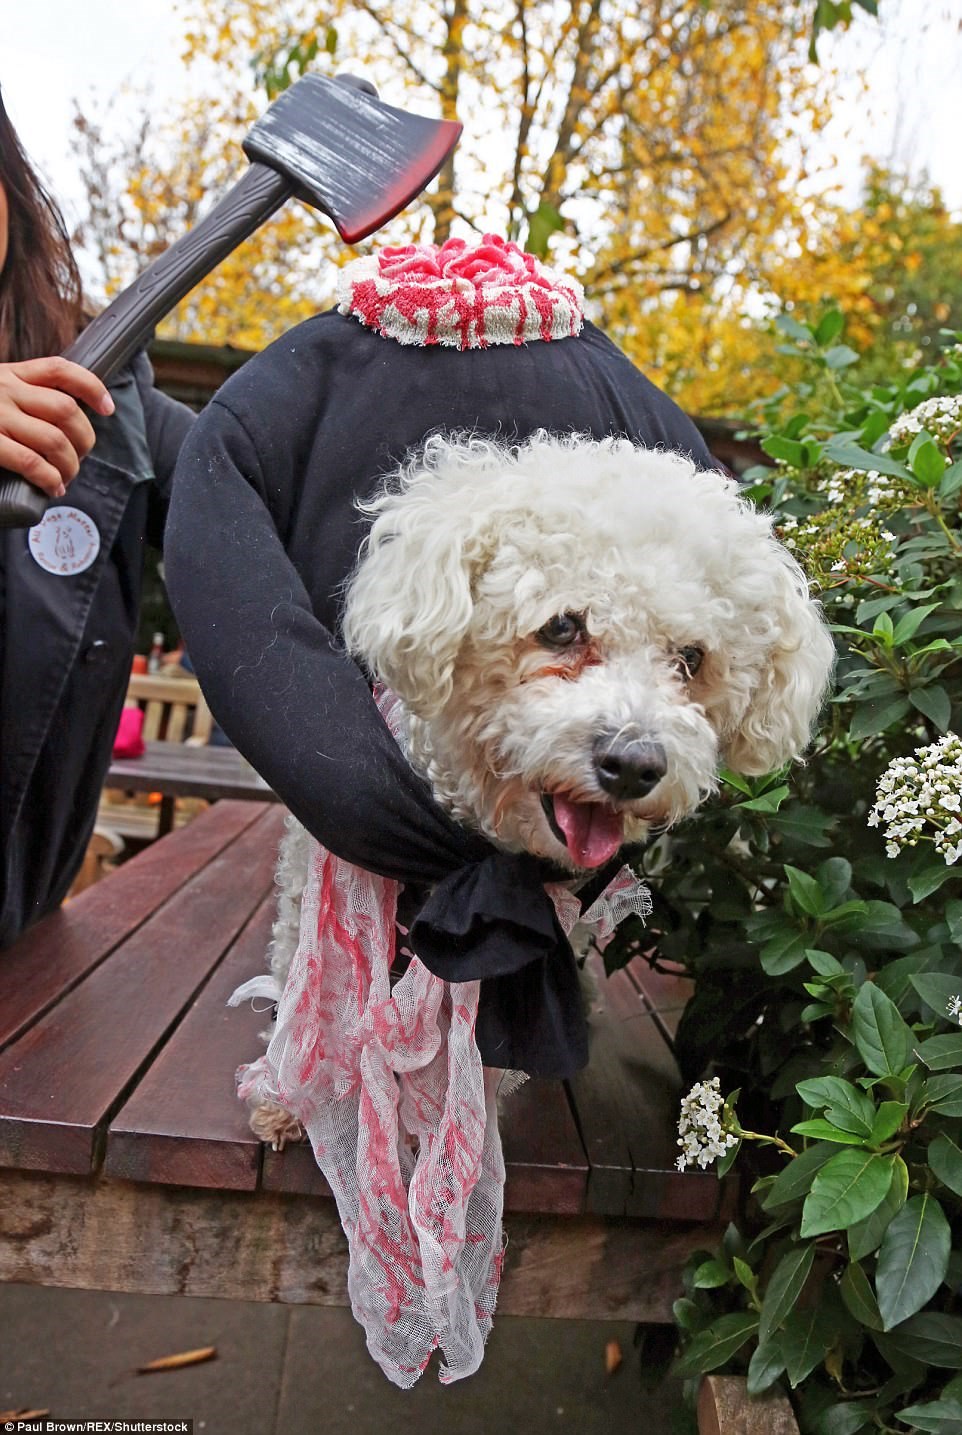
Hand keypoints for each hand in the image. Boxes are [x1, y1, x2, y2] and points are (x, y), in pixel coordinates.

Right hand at [0, 356, 114, 495]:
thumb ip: (20, 397)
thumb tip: (63, 423)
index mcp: (9, 374)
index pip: (60, 370)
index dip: (91, 387)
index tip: (107, 408)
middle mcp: (4, 389)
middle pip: (66, 410)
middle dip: (84, 439)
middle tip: (80, 457)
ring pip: (54, 438)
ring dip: (70, 464)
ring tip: (66, 478)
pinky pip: (30, 461)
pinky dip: (49, 478)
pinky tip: (52, 487)